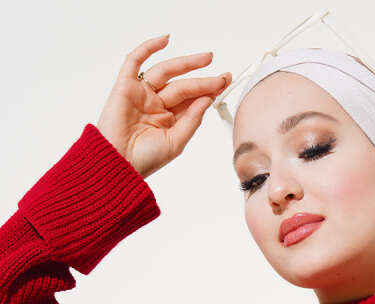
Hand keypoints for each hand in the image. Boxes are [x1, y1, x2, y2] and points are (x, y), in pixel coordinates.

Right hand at [95, 34, 231, 178]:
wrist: (120, 163)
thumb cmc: (145, 159)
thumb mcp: (177, 141)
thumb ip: (192, 119)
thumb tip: (207, 99)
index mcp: (168, 119)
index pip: (191, 99)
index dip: (208, 90)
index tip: (224, 82)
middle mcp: (156, 104)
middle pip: (183, 85)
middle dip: (203, 79)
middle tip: (222, 74)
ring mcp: (141, 94)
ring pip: (166, 72)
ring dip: (186, 63)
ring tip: (206, 58)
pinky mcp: (125, 86)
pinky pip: (135, 61)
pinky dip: (148, 48)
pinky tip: (165, 40)